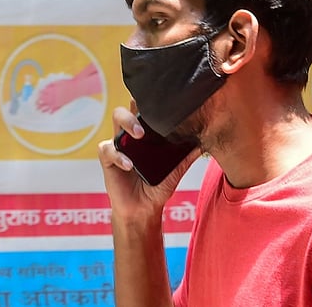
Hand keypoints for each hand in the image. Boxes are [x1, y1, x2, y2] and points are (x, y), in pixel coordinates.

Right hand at [98, 101, 201, 220]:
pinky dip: (118, 156)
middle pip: (130, 107)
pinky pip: (107, 150)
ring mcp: (118, 145)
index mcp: (146, 134)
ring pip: (116, 119)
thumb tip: (204, 143)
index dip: (148, 101)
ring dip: (127, 123)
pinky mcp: (108, 160)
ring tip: (139, 135)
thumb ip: (186, 157)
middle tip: (149, 120)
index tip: (160, 100)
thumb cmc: (157, 187)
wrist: (143, 209)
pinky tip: (129, 165)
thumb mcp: (176, 171)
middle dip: (136, 108)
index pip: (145, 110)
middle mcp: (131, 135)